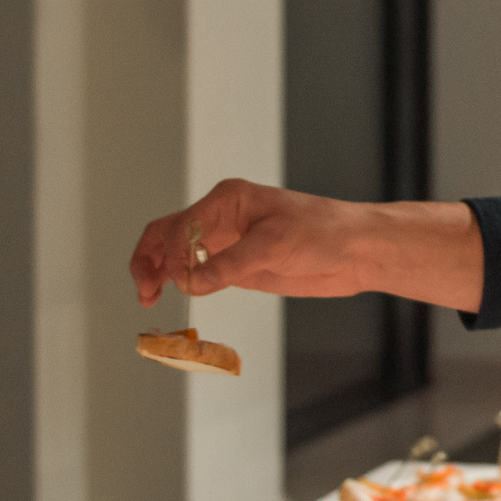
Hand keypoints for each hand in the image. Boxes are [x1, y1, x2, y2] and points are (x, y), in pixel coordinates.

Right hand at [129, 179, 378, 303]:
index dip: (174, 254)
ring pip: (178, 255)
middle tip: (145, 290)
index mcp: (228, 200)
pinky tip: (174, 300)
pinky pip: (199, 275)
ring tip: (149, 298)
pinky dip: (182, 287)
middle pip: (168, 235)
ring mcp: (227, 244)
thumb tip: (193, 284)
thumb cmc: (323, 231)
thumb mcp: (276, 244)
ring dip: (159, 273)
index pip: (182, 225)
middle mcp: (221, 219)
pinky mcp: (236, 268)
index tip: (182, 281)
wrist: (355, 251)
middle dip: (150, 259)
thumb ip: (232, 264)